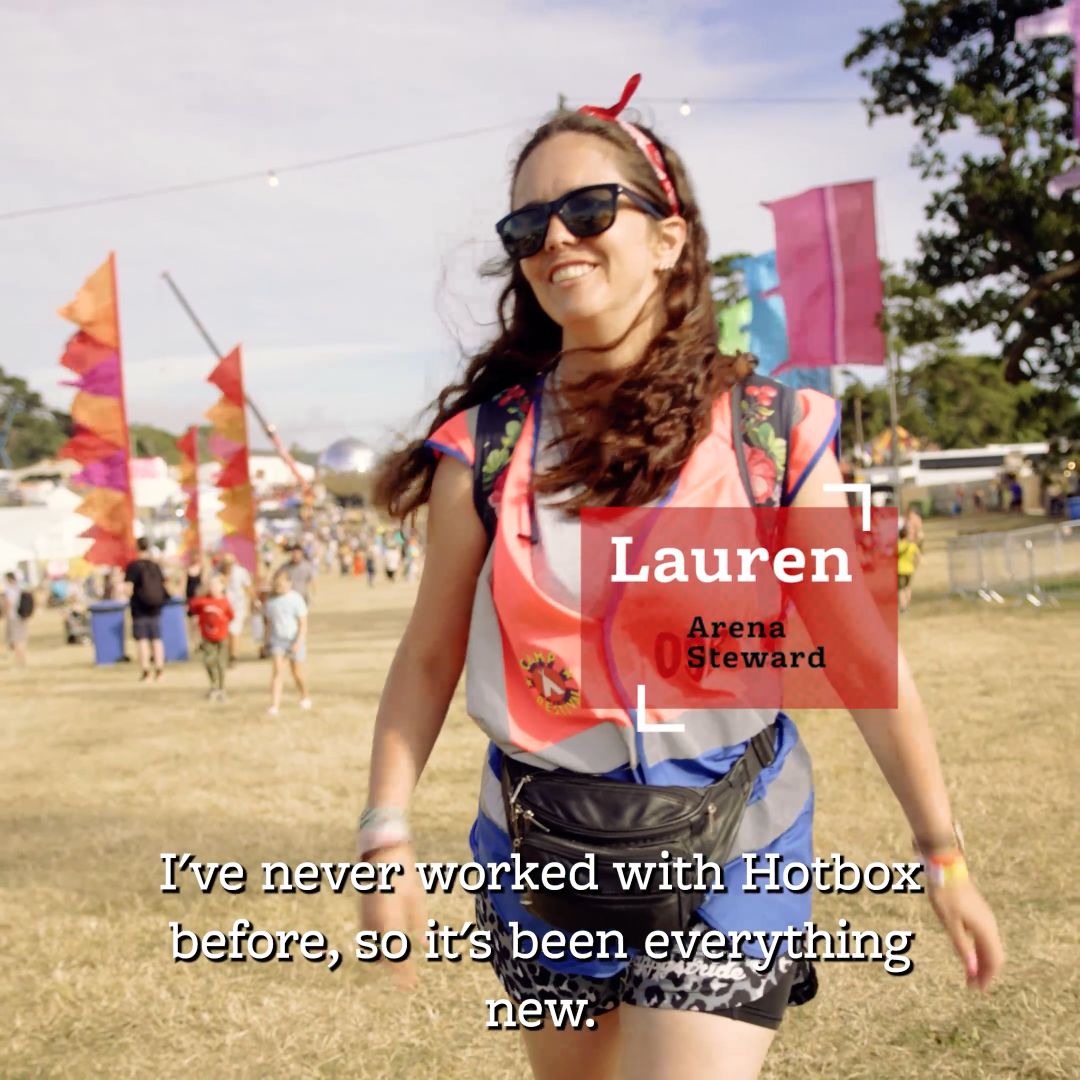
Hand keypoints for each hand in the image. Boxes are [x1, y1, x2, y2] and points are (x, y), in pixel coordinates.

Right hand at [358, 842, 426, 988]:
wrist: (383, 856)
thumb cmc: (405, 876)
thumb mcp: (417, 899)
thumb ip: (420, 923)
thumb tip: (425, 943)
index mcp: (391, 920)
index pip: (397, 955)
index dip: (404, 974)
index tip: (410, 986)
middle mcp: (375, 923)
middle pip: (383, 958)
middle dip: (395, 968)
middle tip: (408, 979)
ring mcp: (366, 919)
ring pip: (373, 951)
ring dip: (385, 957)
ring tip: (399, 959)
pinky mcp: (362, 915)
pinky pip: (369, 939)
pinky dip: (378, 945)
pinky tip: (388, 943)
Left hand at [927, 878, 1003, 991]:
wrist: (946, 869)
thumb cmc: (946, 895)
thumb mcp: (950, 923)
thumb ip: (961, 946)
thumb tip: (971, 969)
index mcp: (985, 929)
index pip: (994, 960)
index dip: (988, 977)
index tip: (978, 990)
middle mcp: (990, 925)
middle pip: (994, 955)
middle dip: (985, 972)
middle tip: (972, 985)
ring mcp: (986, 918)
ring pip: (990, 946)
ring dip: (982, 962)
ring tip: (969, 974)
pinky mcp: (980, 913)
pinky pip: (985, 937)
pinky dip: (979, 950)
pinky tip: (969, 955)